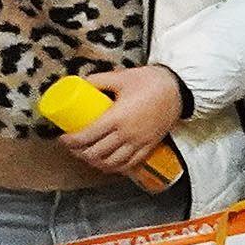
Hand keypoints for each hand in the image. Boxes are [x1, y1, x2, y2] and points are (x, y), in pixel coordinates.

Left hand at [61, 66, 180, 175]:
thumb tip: (79, 83)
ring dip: (95, 162)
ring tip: (88, 155)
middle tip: (73, 146)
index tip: (63, 137)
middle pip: (95, 153)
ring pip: (111, 162)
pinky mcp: (149, 146)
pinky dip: (115, 167)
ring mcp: (139, 143)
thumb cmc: (151, 82)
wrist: (180, 89)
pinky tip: (108, 163)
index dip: (70, 141)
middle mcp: (127, 134)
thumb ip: (99, 80)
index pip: (86, 137)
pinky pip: (129, 164)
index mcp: (117, 118)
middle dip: (79, 153)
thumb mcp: (122, 76)